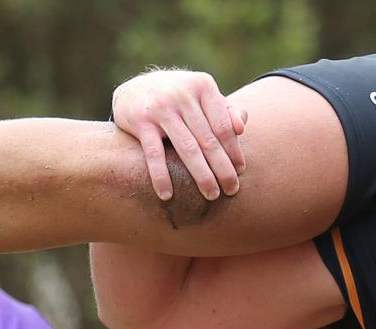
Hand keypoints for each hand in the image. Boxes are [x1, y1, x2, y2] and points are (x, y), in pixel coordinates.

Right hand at [112, 69, 247, 200]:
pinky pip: (154, 154)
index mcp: (203, 86)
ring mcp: (160, 107)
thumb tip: (241, 128)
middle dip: (222, 169)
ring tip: (211, 195)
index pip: (224, 126)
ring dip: (202, 176)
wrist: (135, 88)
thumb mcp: (204, 98)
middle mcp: (182, 94)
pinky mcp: (139, 120)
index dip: (234, 151)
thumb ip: (227, 111)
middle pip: (208, 140)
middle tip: (232, 190)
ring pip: (187, 149)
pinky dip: (161, 176)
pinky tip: (167, 195)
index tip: (240, 171)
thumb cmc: (182, 100)